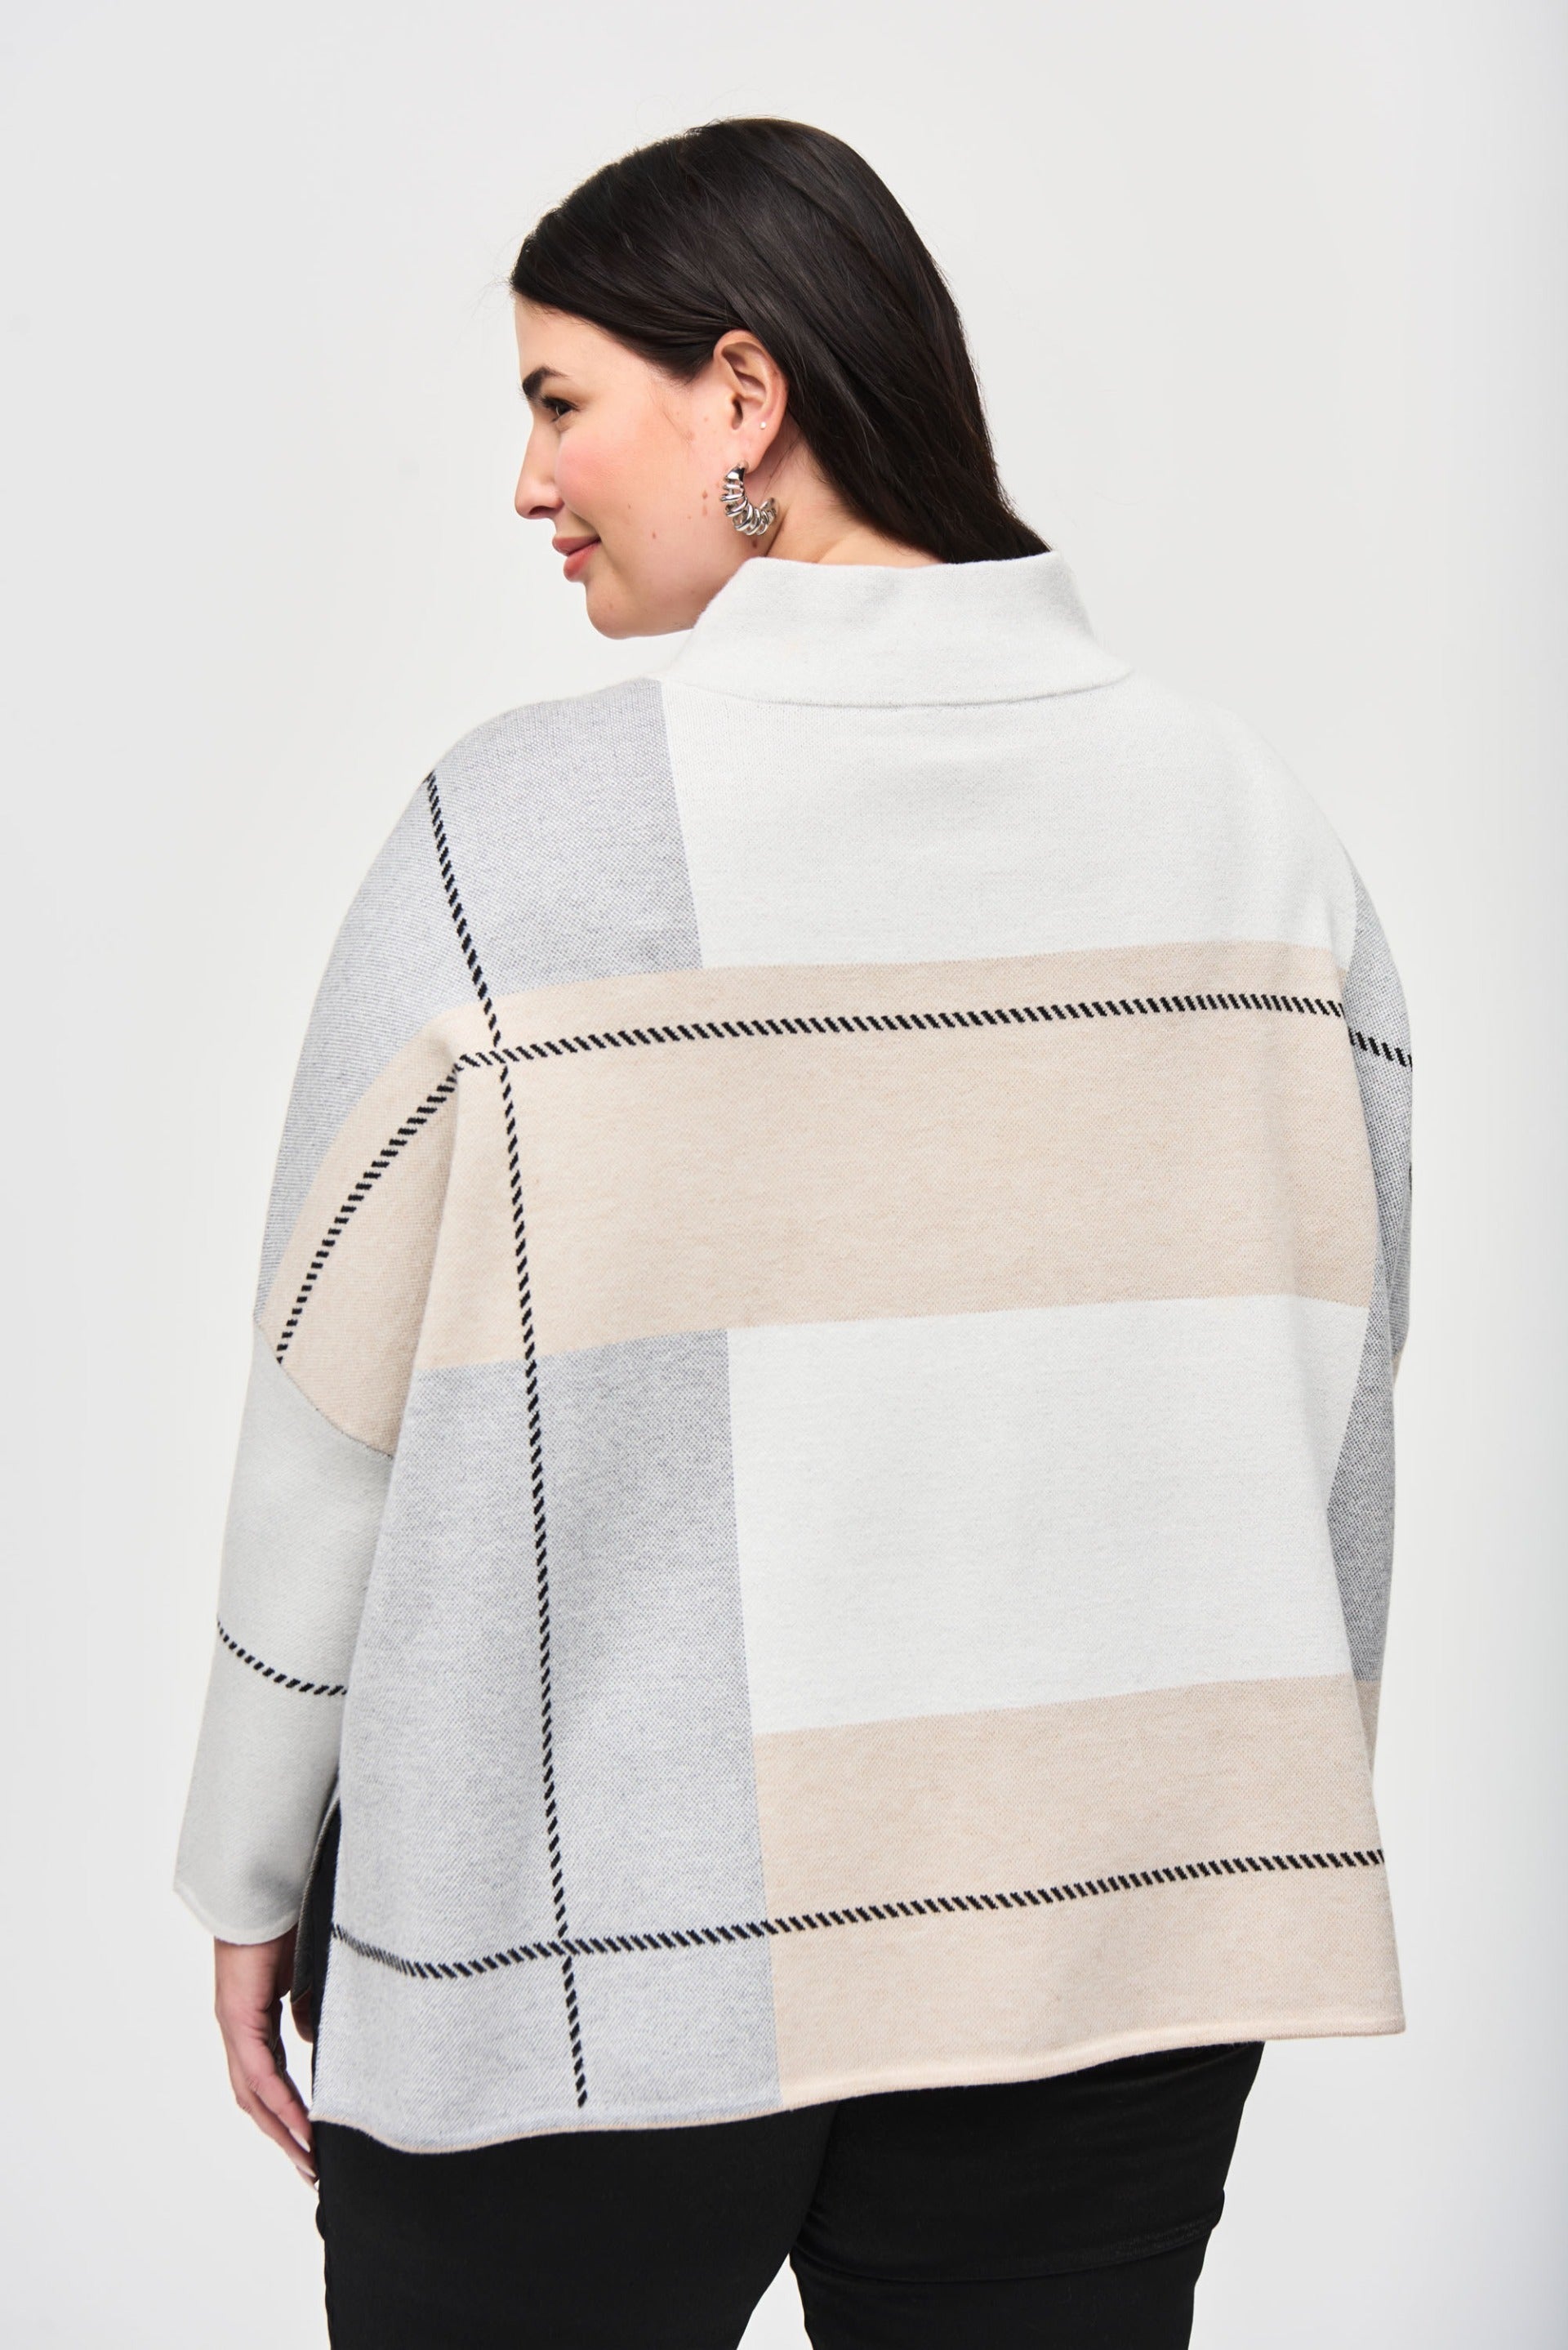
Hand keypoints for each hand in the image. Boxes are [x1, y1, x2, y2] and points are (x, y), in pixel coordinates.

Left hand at [214, 1931, 315, 2184]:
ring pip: (253, 2093)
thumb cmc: (287, 1918)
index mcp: (253, 2019)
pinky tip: (301, 2124)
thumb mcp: (309, 1973)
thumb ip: (308, 2008)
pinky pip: (259, 2072)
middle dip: (283, 2136)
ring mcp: (235, 2024)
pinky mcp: (238, 2016)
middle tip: (310, 2170)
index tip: (313, 2143)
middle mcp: (238, 2028)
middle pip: (255, 2099)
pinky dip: (279, 2102)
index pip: (268, 2080)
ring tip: (308, 2160)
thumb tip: (308, 2041)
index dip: (288, 2114)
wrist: (265, 1887)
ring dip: (281, 2130)